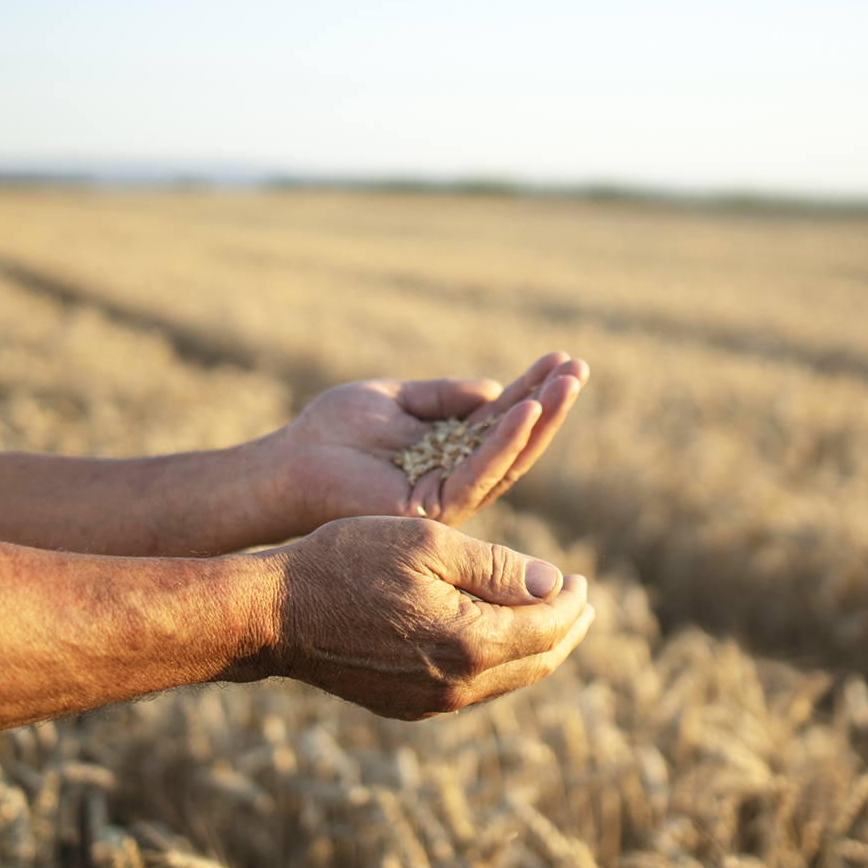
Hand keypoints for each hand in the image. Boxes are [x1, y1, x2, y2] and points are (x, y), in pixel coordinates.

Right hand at [255, 516, 593, 719]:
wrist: (275, 614)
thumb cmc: (348, 563)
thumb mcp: (429, 545)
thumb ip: (498, 568)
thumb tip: (555, 585)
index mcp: (470, 643)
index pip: (548, 628)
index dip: (572, 602)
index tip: (582, 578)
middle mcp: (458, 686)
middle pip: (537, 662)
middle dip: (566, 630)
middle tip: (582, 603)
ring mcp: (431, 703)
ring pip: (508, 680)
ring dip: (537, 648)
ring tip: (550, 619)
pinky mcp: (408, 706)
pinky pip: (474, 688)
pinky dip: (500, 662)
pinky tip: (498, 638)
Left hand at [264, 352, 587, 531]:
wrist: (288, 463)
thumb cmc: (333, 431)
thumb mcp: (396, 398)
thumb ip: (443, 395)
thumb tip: (495, 388)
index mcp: (449, 450)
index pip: (501, 419)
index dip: (532, 389)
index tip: (561, 359)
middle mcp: (456, 476)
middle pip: (516, 442)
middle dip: (549, 405)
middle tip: (579, 369)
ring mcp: (448, 496)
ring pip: (507, 459)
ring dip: (540, 420)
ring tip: (567, 384)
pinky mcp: (433, 508)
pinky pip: (478, 473)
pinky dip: (503, 442)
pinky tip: (526, 411)